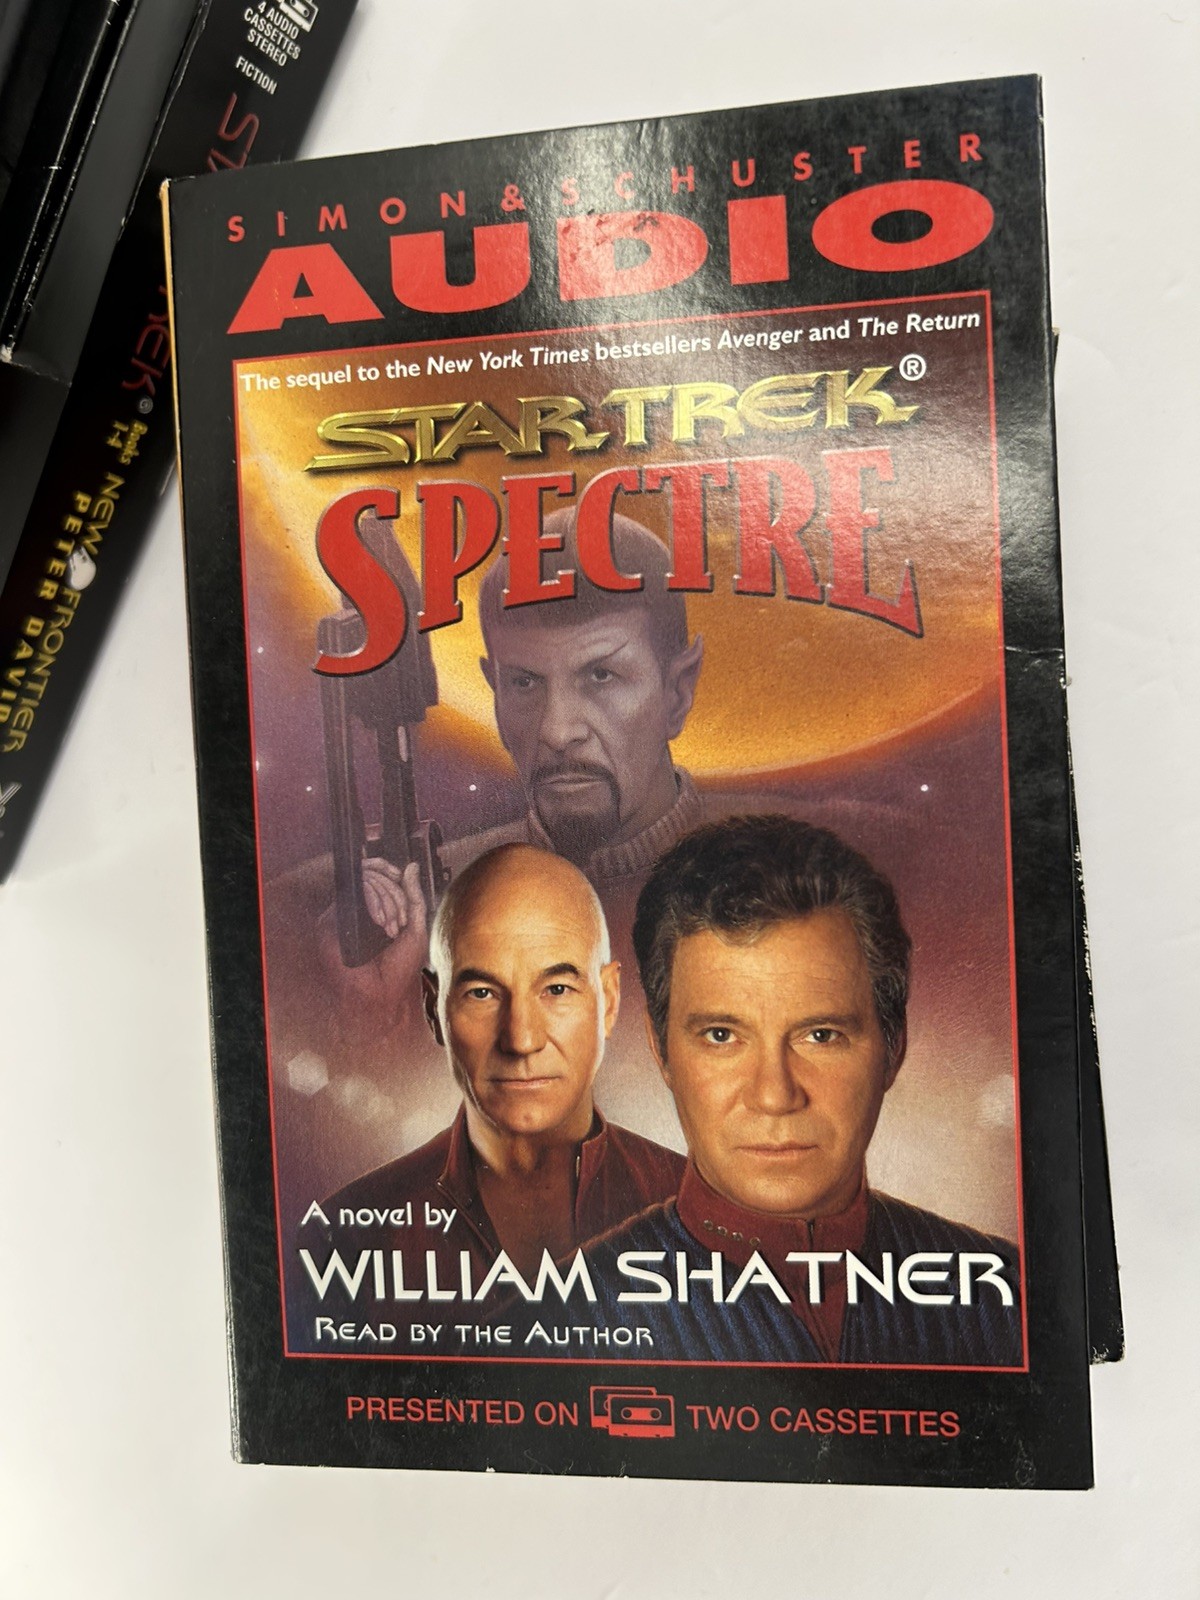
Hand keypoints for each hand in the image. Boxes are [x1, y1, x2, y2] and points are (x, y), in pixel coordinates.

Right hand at [316, 859, 428, 1040]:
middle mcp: (355, 909)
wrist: (383, 993)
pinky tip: (382, 924)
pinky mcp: (330, 922)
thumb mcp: (415, 927)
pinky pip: (354, 894)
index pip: (374, 873)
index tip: (399, 873)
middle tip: (400, 921)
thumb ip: (413, 896)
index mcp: (373, 909)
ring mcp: (341, 914)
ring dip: (387, 902)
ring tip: (392, 929)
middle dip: (394, 894)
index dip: (387, 869)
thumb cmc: (399, 968)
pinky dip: (374, 904)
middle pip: (372, 875)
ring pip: (364, 882)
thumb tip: (411, 867)